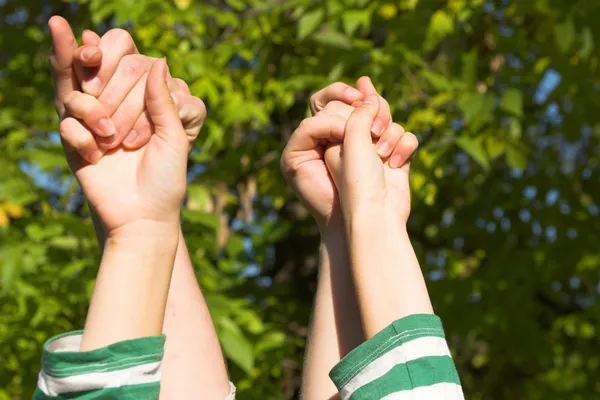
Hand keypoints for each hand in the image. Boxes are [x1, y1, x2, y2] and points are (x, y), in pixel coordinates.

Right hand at [48, 17, 205, 233]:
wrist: (141, 215)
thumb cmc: (165, 177)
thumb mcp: (174, 137)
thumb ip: (164, 98)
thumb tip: (157, 59)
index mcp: (151, 97)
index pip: (134, 60)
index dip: (132, 76)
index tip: (149, 122)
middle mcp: (121, 100)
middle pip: (102, 66)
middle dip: (117, 96)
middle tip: (128, 136)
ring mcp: (95, 115)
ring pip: (80, 89)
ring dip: (95, 111)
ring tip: (112, 140)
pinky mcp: (74, 135)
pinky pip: (67, 120)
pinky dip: (82, 138)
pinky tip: (97, 156)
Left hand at [281, 78, 398, 228]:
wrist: (376, 220)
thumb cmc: (354, 184)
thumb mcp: (348, 142)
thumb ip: (357, 114)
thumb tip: (370, 97)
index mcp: (329, 139)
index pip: (338, 104)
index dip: (348, 99)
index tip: (356, 103)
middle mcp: (351, 143)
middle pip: (367, 109)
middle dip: (375, 114)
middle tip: (374, 130)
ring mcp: (374, 152)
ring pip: (389, 122)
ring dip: (390, 134)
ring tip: (382, 154)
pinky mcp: (396, 161)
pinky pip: (406, 139)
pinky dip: (404, 147)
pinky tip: (395, 164)